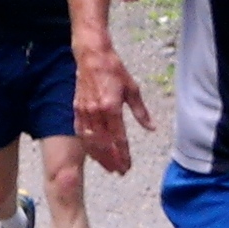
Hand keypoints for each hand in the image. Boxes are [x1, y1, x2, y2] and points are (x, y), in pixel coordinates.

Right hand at [72, 43, 153, 175]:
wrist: (92, 56)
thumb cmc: (114, 70)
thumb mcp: (132, 89)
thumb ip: (141, 112)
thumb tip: (151, 128)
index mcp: (112, 107)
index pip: (118, 139)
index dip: (123, 155)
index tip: (127, 167)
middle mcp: (96, 112)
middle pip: (103, 144)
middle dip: (111, 160)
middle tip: (119, 172)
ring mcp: (85, 111)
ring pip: (90, 141)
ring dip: (99, 156)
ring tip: (107, 166)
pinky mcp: (77, 108)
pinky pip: (80, 132)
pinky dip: (86, 145)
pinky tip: (92, 152)